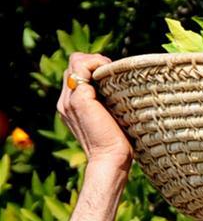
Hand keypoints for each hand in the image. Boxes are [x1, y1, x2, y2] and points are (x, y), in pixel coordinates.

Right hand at [58, 52, 132, 170]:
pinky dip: (97, 64)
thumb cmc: (117, 143)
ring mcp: (69, 99)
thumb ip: (105, 101)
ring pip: (76, 61)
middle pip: (74, 64)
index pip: (75, 73)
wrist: (111, 159)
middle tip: (114, 73)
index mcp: (71, 105)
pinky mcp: (79, 99)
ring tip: (111, 72)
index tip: (112, 76)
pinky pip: (82, 67)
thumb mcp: (109, 116)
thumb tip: (119, 84)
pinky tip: (110, 73)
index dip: (93, 68)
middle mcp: (65, 100)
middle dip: (95, 62)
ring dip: (96, 61)